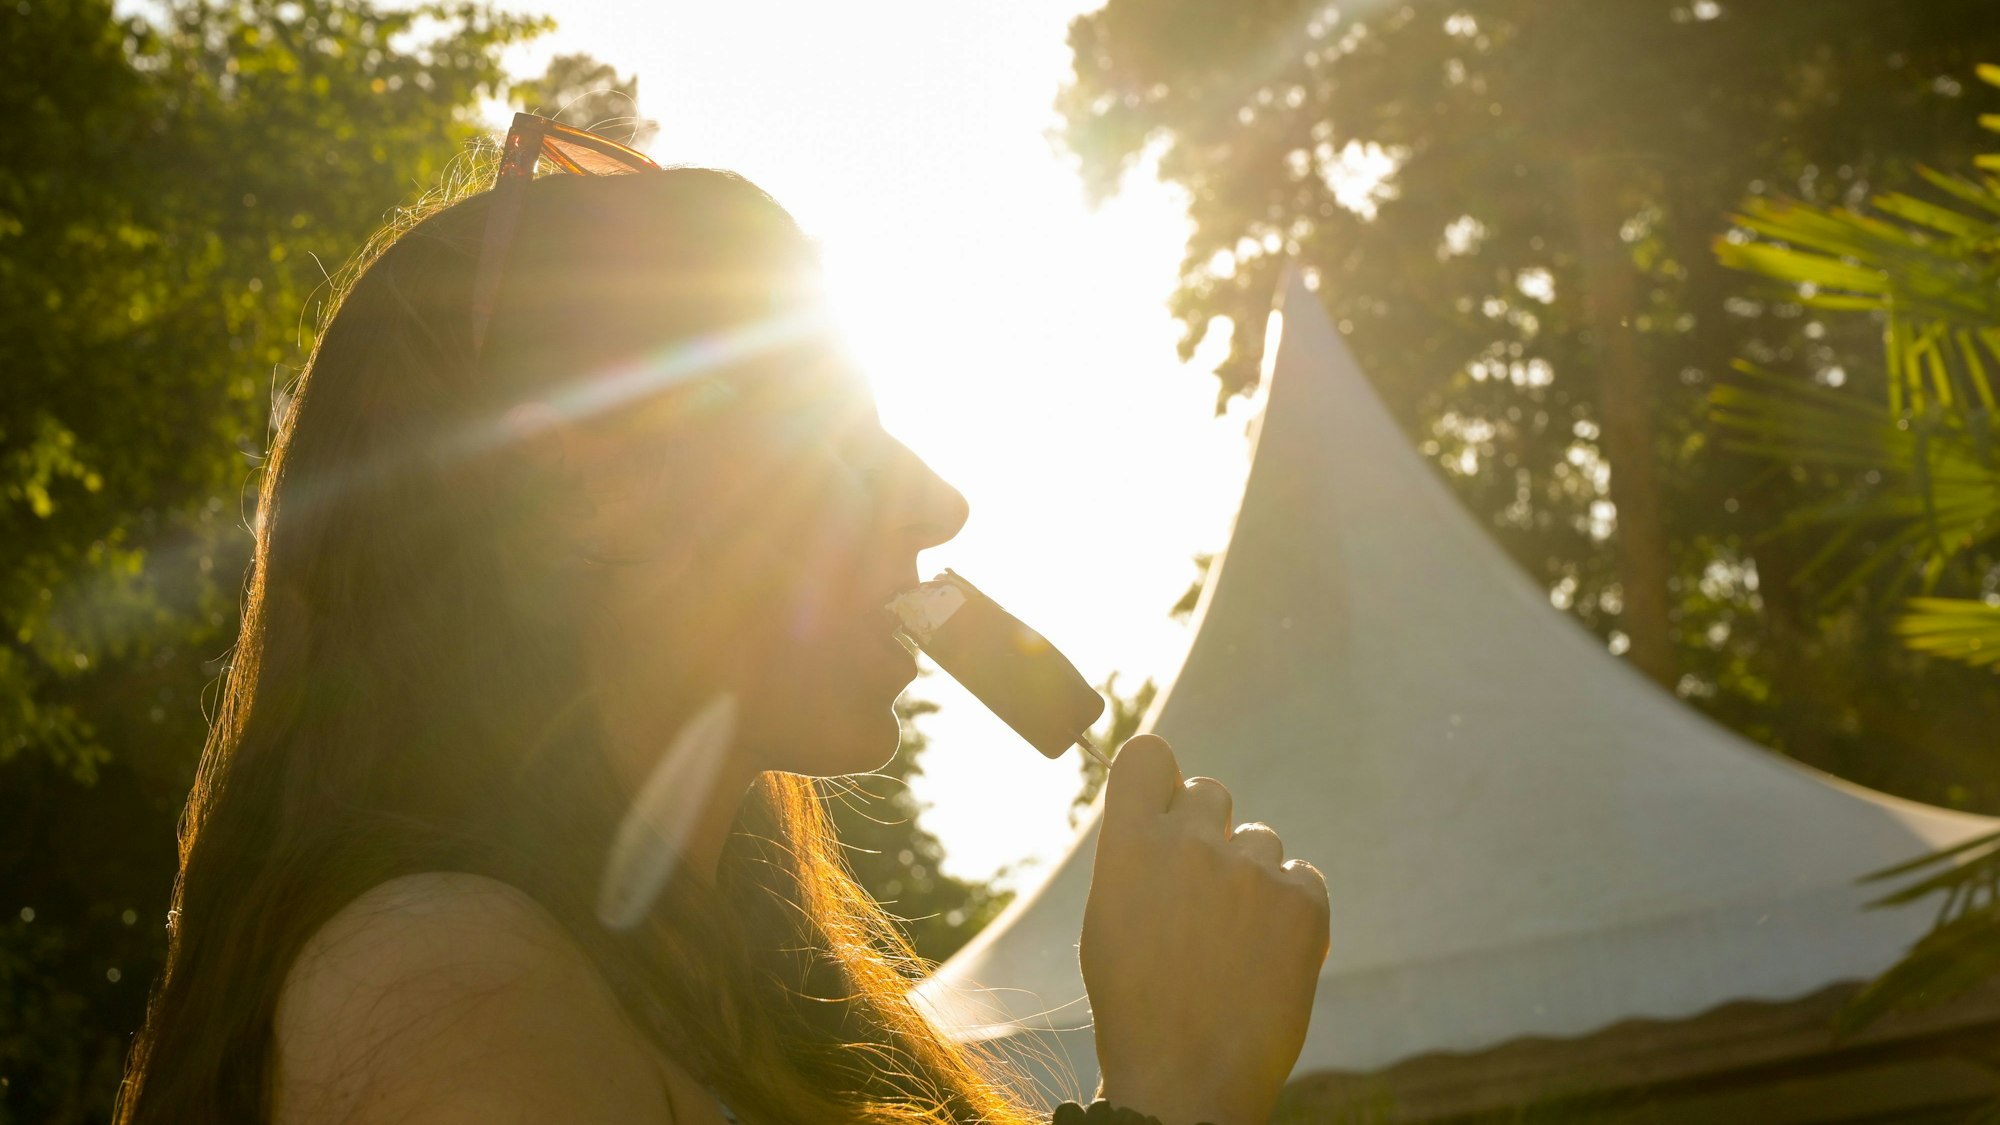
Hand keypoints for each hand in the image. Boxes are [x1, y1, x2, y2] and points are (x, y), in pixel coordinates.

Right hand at [1080, 735, 1329, 1124]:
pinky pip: (1303, 877)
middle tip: (1202, 891)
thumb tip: (1166, 820)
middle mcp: (1191, 841)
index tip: (1164, 808)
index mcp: (1131, 843)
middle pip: (1211, 793)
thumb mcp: (1110, 917)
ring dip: (1251, 875)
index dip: (1161, 780)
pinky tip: (1268, 955)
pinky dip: (1292, 909)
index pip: (1150, 755)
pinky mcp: (1304, 901)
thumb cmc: (1137, 1004)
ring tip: (1233, 942)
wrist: (1187, 1077)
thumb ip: (1138, 857)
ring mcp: (1252, 869)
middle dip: (1208, 830)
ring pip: (1260, 839)